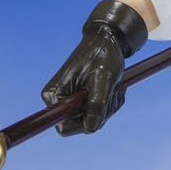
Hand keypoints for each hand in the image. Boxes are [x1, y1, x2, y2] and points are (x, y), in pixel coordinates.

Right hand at [41, 0, 147, 135]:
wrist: (107, 41)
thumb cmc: (104, 55)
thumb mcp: (104, 78)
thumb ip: (97, 103)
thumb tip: (90, 127)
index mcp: (55, 94)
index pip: (64, 127)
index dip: (85, 124)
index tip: (102, 108)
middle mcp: (58, 99)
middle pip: (80, 125)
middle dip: (101, 113)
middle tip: (113, 92)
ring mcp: (69, 100)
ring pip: (92, 120)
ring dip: (108, 107)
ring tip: (114, 87)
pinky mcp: (79, 99)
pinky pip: (96, 114)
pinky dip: (109, 104)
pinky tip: (113, 88)